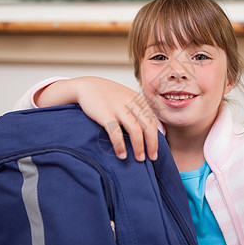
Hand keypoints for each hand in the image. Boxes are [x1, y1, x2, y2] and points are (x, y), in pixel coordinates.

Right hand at [35, 77, 157, 161]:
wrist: (87, 86)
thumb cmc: (109, 96)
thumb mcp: (128, 98)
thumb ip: (139, 110)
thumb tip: (153, 130)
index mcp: (138, 100)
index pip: (152, 121)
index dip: (156, 138)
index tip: (155, 151)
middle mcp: (131, 102)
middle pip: (148, 126)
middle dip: (152, 144)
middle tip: (152, 158)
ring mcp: (118, 107)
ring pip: (135, 130)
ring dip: (139, 147)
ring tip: (139, 158)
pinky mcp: (105, 113)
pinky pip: (116, 132)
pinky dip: (120, 146)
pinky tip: (122, 155)